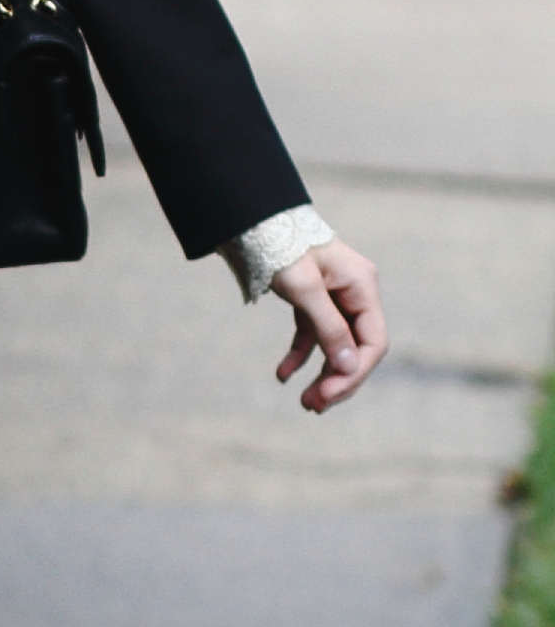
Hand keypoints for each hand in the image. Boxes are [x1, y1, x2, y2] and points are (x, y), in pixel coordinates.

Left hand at [271, 236, 386, 412]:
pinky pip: (312, 335)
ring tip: (305, 402)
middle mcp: (355, 293)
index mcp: (363, 287)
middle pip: (357, 348)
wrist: (253, 221)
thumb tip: (348, 368)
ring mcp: (335, 298)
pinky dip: (300, 355)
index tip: (328, 396)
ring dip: (322, 374)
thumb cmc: (281, 247)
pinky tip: (283, 375)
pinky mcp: (312, 301)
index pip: (373, 341)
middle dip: (338, 379)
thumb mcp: (304, 289)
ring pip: (336, 346)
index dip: (355, 373)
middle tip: (313, 405)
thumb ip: (328, 328)